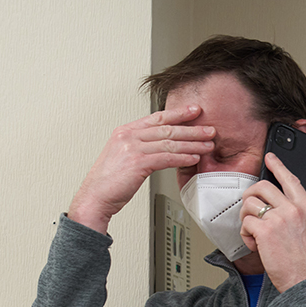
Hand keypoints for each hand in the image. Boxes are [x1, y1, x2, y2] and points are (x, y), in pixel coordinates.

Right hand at [68, 105, 214, 233]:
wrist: (95, 196)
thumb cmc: (111, 180)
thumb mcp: (124, 156)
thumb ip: (142, 147)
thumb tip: (164, 146)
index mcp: (125, 131)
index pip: (156, 118)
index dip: (178, 113)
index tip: (194, 110)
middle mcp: (128, 136)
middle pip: (166, 128)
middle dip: (191, 129)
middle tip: (210, 129)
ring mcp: (132, 148)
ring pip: (169, 142)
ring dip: (192, 144)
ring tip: (208, 145)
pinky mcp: (137, 163)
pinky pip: (166, 158)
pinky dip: (182, 158)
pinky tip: (194, 158)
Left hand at [238, 152, 305, 290]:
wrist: (304, 281)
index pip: (291, 179)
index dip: (278, 166)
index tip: (270, 158)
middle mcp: (292, 210)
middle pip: (263, 186)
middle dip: (251, 195)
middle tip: (250, 207)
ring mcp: (278, 219)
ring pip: (250, 204)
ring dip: (246, 218)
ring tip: (254, 232)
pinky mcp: (264, 231)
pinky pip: (245, 223)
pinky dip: (245, 234)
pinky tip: (254, 244)